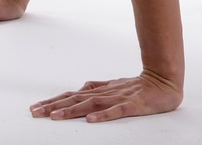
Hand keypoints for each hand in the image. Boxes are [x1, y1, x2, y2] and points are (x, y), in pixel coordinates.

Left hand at [30, 70, 182, 121]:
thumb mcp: (115, 85)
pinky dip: (103, 115)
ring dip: (72, 110)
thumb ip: (98, 87)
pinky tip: (91, 121)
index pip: (73, 95)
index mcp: (101, 90)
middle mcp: (106, 93)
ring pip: (91, 105)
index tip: (35, 108)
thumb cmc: (140, 86)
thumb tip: (80, 87)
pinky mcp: (133, 105)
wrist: (166, 80)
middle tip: (35, 113)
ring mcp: (119, 98)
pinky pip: (117, 111)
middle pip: (76, 99)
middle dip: (54, 106)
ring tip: (55, 117)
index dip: (54, 101)